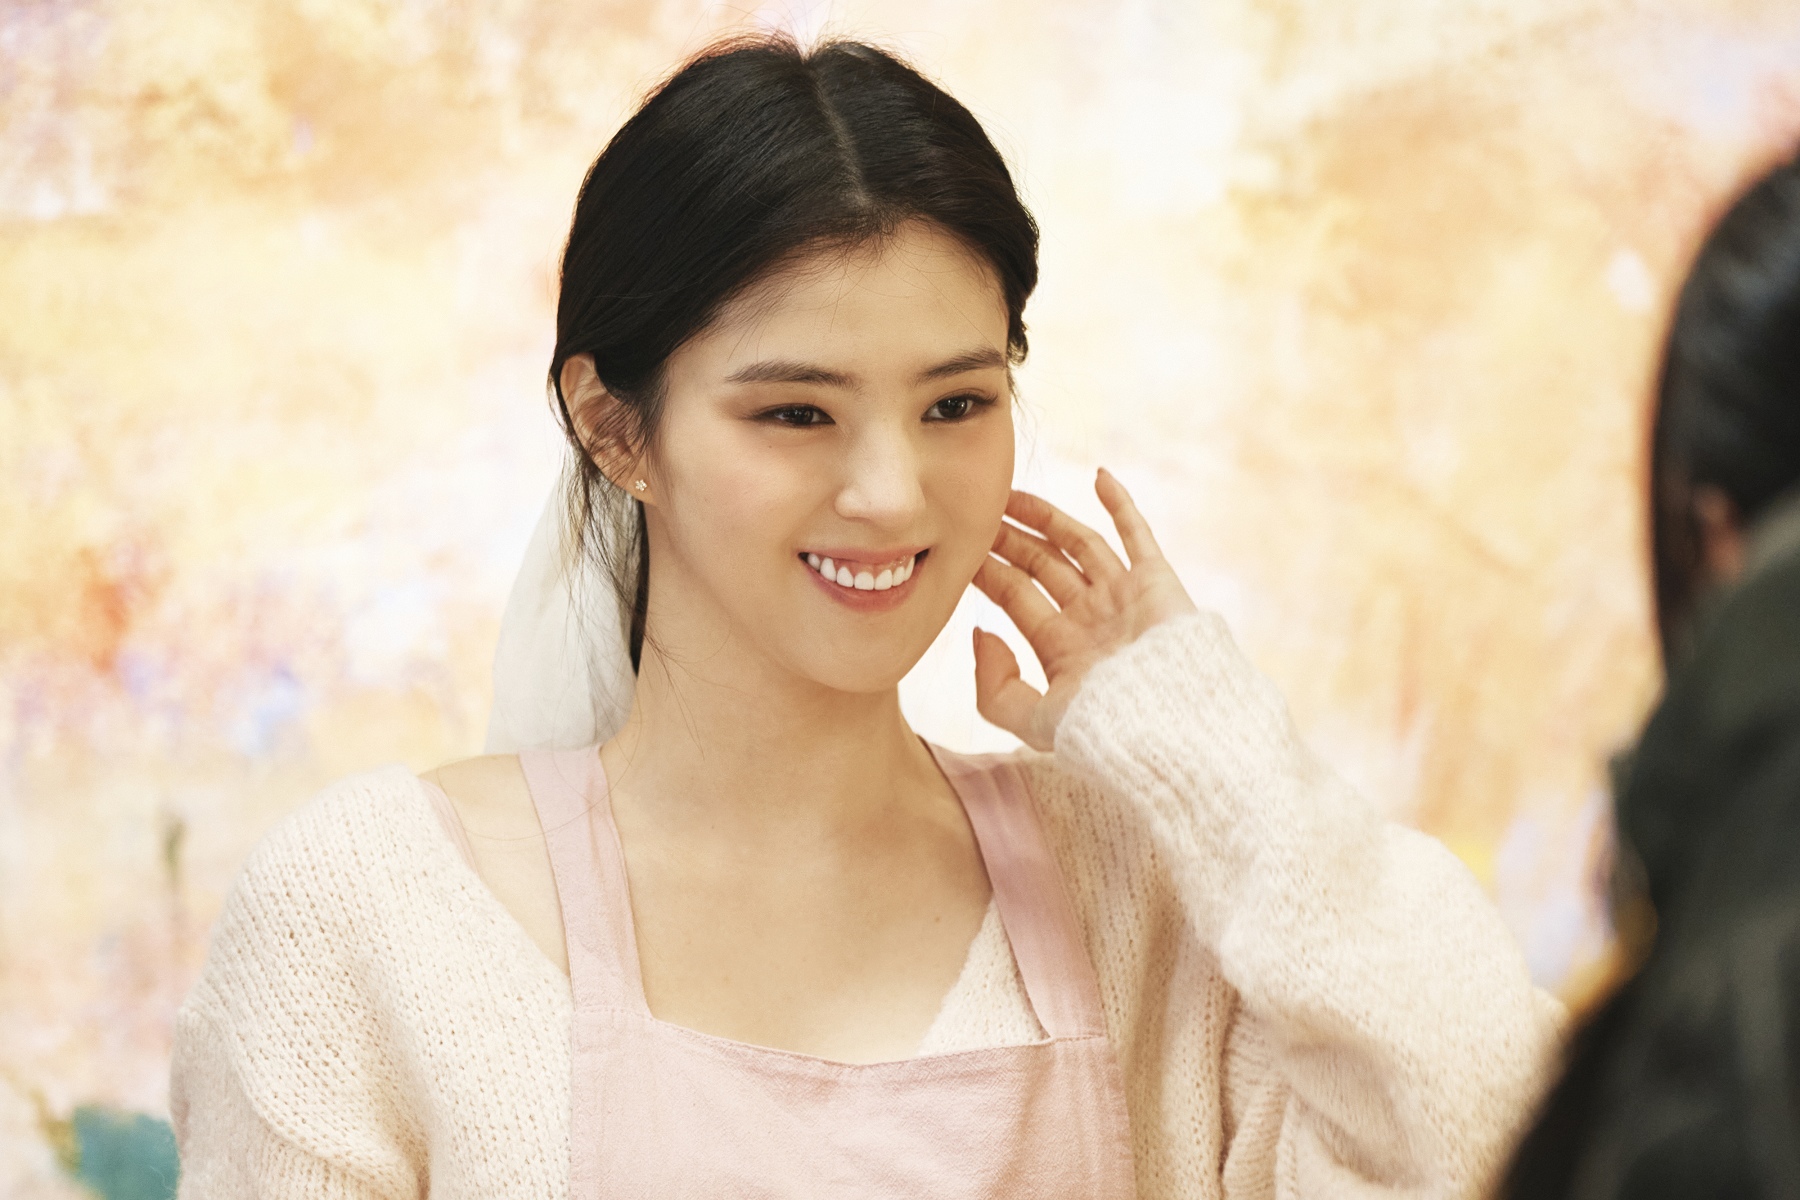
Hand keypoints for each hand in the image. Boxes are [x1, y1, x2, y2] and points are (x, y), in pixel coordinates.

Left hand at [971, 469, 1197, 750]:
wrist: (1164, 725)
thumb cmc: (1102, 729)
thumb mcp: (1031, 720)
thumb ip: (993, 687)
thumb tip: (978, 634)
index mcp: (1062, 648)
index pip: (1016, 597)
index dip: (988, 571)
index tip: (960, 546)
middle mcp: (1092, 619)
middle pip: (1043, 567)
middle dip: (1011, 541)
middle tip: (980, 512)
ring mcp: (1124, 598)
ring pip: (1080, 546)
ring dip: (1048, 519)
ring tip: (1015, 495)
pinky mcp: (1157, 583)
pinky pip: (1138, 535)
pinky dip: (1123, 505)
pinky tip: (1100, 476)